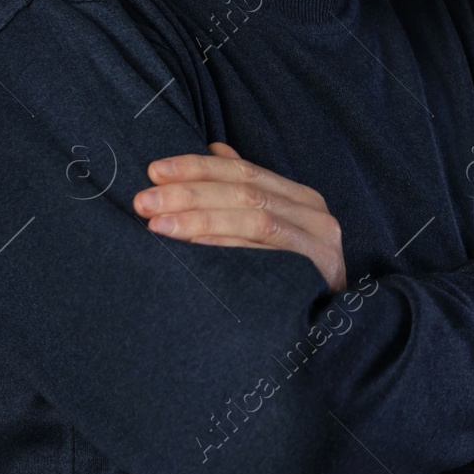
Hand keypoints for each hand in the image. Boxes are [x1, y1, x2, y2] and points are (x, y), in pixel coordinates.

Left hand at [133, 142, 347, 291]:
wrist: (328, 325)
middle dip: (190, 193)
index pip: (244, 171)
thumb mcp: (276, 226)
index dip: (198, 167)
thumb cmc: (294, 275)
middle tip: (144, 201)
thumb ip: (249, 191)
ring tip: (158, 224)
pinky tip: (192, 246)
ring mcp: (317, 242)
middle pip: (245, 192)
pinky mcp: (314, 270)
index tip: (155, 171)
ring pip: (253, 218)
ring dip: (200, 218)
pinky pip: (263, 252)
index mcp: (300, 197)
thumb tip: (215, 148)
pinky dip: (225, 245)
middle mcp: (313, 213)